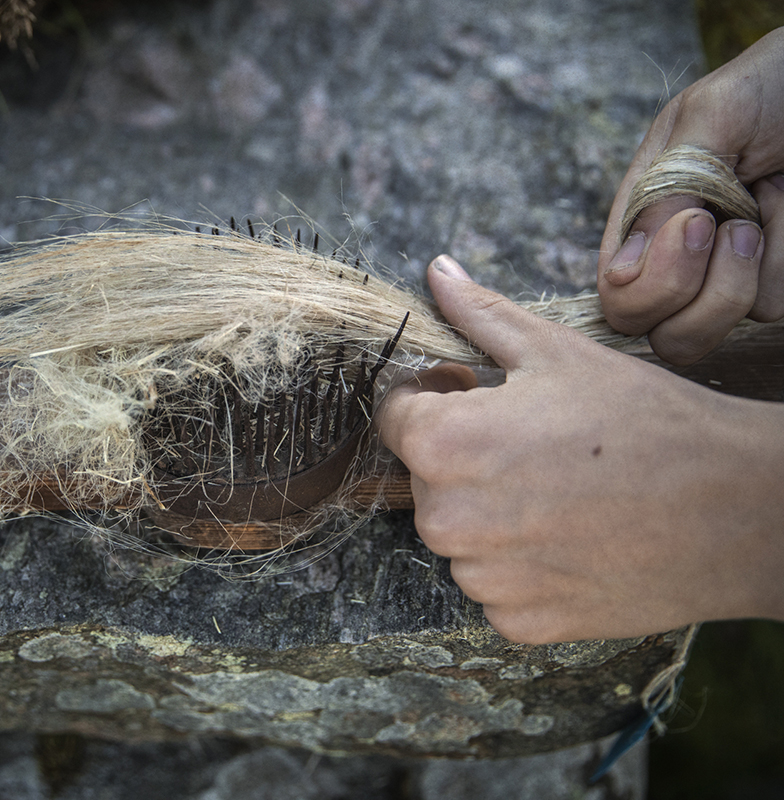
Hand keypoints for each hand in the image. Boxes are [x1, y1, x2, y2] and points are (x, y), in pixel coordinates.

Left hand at [377, 255, 783, 643]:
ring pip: (458, 535)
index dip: (431, 395)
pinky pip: (493, 585)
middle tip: (536, 443)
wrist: (740, 510)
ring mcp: (481, 578)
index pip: (393, 415)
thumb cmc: (647, 422)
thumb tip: (437, 272)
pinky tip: (573, 537)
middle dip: (464, 455)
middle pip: (425, 477)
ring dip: (491, 514)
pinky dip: (522, 565)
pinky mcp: (518, 622)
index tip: (471, 392)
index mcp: (443, 445)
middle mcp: (446, 519)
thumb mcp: (557, 352)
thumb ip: (479, 315)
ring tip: (562, 491)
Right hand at [598, 27, 783, 365]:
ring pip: (712, 328)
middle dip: (698, 295)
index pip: (617, 295)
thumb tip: (621, 272)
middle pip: (660, 332)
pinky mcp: (767, 280)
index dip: (651, 283)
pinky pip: (768, 309)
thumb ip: (663, 189)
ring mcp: (721, 274)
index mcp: (637, 219)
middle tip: (737, 228)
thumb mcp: (709, 118)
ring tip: (769, 202)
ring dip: (749, 271)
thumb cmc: (767, 87)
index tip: (697, 221)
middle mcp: (672, 258)